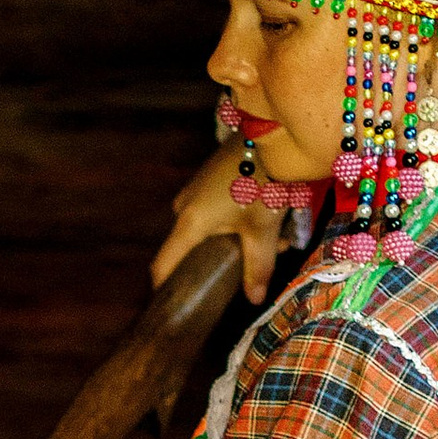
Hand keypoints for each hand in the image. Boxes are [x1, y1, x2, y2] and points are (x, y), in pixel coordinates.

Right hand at [154, 146, 287, 304]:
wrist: (267, 133)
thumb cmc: (260, 182)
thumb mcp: (263, 229)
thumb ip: (257, 266)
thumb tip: (253, 300)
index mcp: (189, 224)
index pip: (163, 265)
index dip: (165, 288)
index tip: (172, 305)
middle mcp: (183, 208)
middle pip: (191, 249)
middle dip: (221, 261)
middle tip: (255, 264)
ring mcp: (193, 191)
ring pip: (209, 229)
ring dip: (236, 238)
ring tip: (274, 237)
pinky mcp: (206, 179)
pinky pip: (214, 211)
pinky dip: (236, 219)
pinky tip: (266, 216)